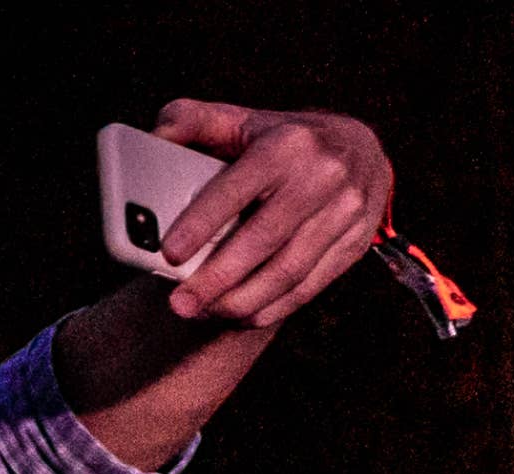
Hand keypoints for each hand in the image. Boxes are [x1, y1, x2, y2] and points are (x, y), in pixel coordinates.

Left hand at [153, 100, 392, 328]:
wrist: (359, 149)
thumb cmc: (282, 140)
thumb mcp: (241, 120)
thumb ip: (193, 122)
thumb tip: (154, 137)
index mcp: (287, 145)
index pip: (237, 189)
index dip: (201, 223)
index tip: (168, 252)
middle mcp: (322, 176)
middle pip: (262, 240)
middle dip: (216, 279)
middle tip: (178, 304)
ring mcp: (345, 212)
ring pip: (286, 272)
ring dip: (240, 301)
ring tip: (202, 311)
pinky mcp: (354, 243)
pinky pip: (307, 287)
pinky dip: (269, 308)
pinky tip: (237, 314)